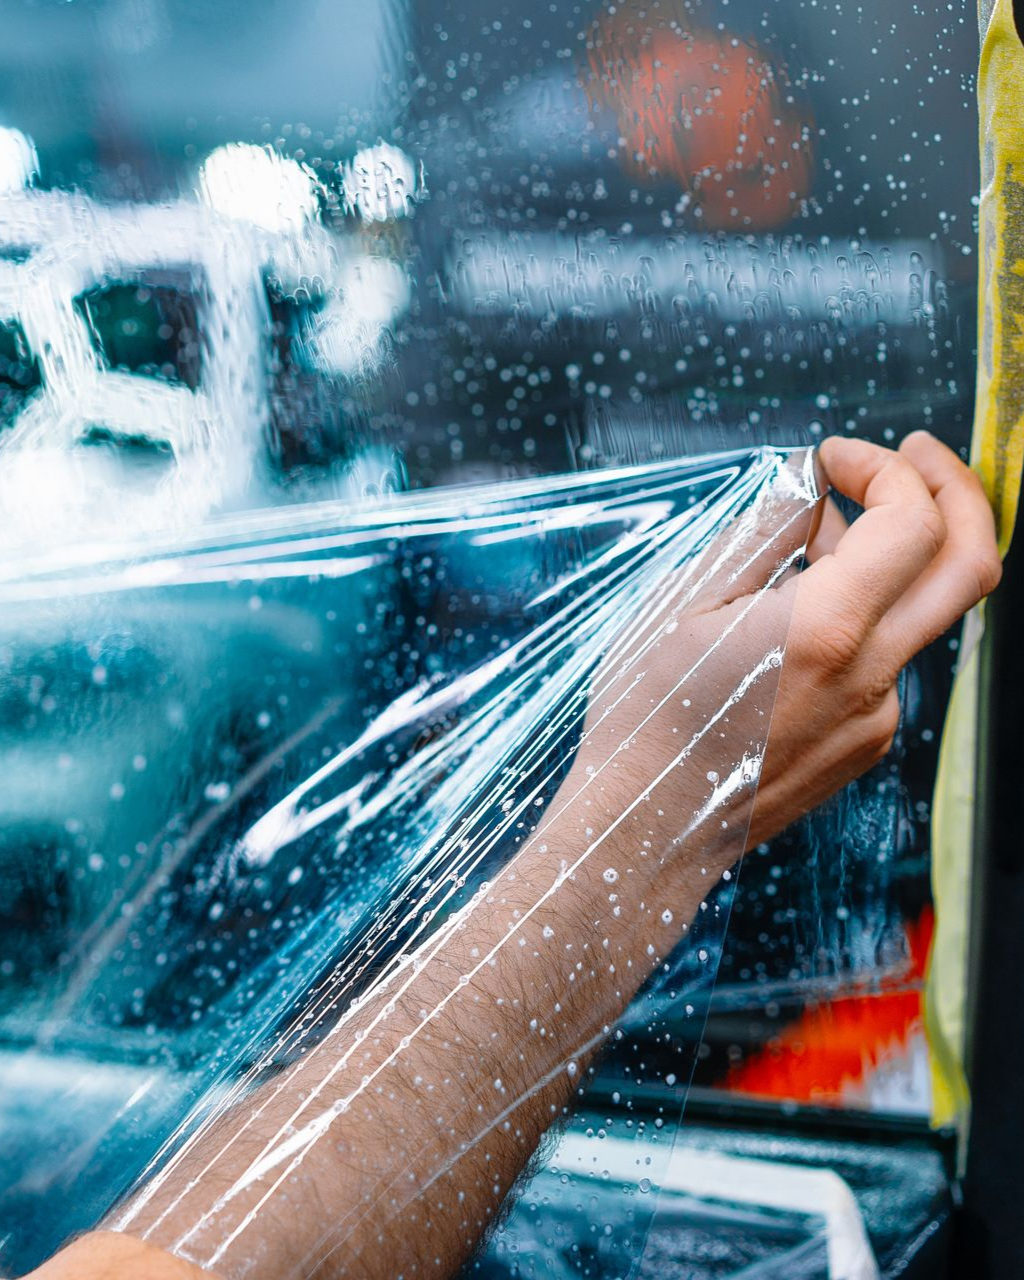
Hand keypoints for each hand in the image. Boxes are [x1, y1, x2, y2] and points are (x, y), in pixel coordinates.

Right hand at [575, 432, 999, 870]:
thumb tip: (808, 484)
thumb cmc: (646, 713)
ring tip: (813, 539)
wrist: (648, 826)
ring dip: (889, 555)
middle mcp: (871, 675)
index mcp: (824, 630)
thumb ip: (760, 531)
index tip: (832, 458)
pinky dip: (861, 613)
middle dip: (953, 491)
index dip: (882, 468)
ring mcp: (877, 715)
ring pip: (922, 611)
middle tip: (915, 453)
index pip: (912, 521)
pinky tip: (797, 613)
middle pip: (972, 564)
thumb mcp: (683, 601)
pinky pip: (887, 658)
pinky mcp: (866, 741)